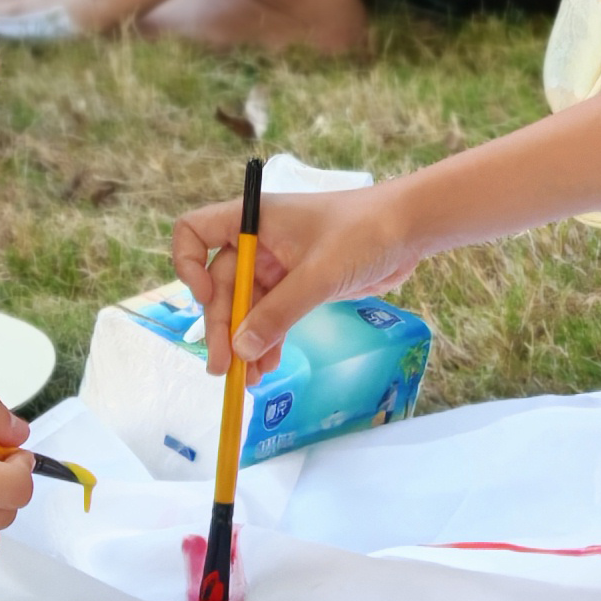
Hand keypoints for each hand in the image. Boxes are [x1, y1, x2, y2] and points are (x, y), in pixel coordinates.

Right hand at [171, 184, 423, 374]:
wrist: (411, 228)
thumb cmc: (364, 233)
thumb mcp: (319, 274)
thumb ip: (279, 313)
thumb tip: (241, 351)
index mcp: (254, 220)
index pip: (195, 230)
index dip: (188, 264)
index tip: (205, 297)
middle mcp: (260, 240)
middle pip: (222, 283)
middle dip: (223, 325)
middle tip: (225, 369)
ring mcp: (280, 263)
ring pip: (247, 305)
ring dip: (245, 340)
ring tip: (247, 379)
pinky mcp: (301, 283)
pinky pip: (272, 314)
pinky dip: (267, 339)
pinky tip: (266, 367)